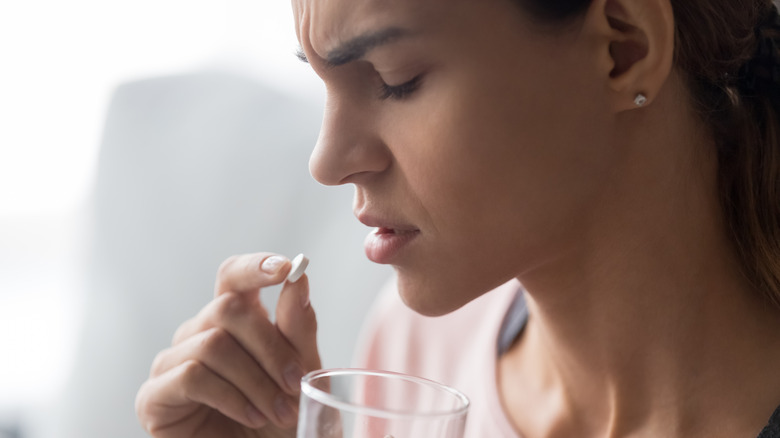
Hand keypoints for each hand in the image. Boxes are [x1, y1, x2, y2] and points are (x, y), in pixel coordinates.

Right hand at [136, 253, 320, 436]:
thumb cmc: (280, 419)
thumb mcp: (301, 371)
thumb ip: (297, 326)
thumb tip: (298, 279)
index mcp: (233, 321)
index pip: (233, 276)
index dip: (255, 267)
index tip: (287, 267)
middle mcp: (198, 333)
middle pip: (227, 308)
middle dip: (270, 347)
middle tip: (295, 383)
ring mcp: (172, 362)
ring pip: (213, 343)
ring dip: (256, 381)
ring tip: (278, 412)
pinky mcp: (154, 396)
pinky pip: (192, 376)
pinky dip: (231, 397)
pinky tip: (251, 417)